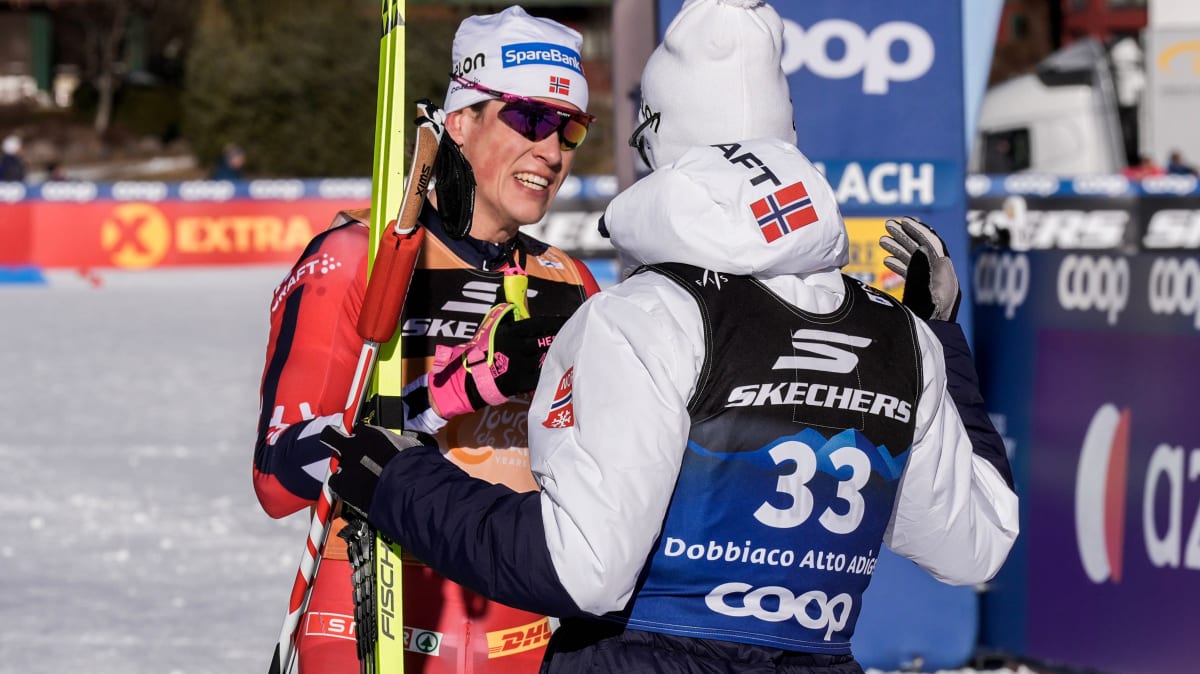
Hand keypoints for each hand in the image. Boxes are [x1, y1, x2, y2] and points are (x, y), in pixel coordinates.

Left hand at [323, 425, 430, 519]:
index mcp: (371, 434)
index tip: (366, 441)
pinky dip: (342, 487)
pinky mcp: (342, 485)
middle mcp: (354, 447)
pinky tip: (353, 491)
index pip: (359, 428)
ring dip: (344, 468)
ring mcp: (346, 466)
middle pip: (331, 435)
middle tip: (339, 445)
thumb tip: (403, 442)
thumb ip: (400, 441)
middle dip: (333, 438)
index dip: (362, 436)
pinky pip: (334, 484)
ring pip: (335, 463)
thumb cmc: (414, 468)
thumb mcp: (412, 445)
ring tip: (357, 477)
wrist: (407, 491)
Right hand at [428, 303, 566, 417]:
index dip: (556, 321)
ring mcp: (520, 364)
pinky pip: (540, 376)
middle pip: (546, 340)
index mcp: (512, 331)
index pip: (540, 323)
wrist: (470, 376)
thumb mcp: (492, 326)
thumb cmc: (482, 349)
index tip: (568, 319)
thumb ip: (506, 313)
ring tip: (568, 353)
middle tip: (573, 336)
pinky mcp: (520, 381)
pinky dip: (549, 373)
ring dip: (557, 355)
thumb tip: (512, 290)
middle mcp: (518, 346)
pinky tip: (558, 371)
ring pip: (545, 357)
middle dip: (560, 338)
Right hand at [879, 216, 960, 321]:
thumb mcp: (925, 294)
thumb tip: (920, 247)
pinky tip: (885, 261)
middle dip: (905, 237)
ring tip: (882, 241)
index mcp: (946, 277)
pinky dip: (899, 265)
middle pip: (924, 250)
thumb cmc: (928, 326)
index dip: (918, 231)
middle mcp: (941, 279)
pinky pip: (912, 275)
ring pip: (916, 262)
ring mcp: (931, 287)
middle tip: (887, 225)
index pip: (933, 245)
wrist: (930, 348)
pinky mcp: (922, 296)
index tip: (903, 221)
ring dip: (899, 249)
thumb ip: (922, 271)